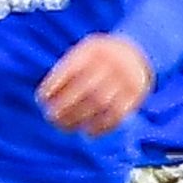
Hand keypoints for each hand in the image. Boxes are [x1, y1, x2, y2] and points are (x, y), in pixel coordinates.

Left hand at [39, 34, 154, 136]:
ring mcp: (127, 79)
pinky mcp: (137, 95)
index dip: (54, 84)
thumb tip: (46, 98)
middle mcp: (113, 63)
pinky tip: (89, 132)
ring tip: (65, 127)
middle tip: (51, 118)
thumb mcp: (86, 50)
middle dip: (65, 106)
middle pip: (85, 88)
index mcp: (96, 50)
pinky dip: (102, 127)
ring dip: (80, 118)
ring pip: (100, 103)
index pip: (72, 68)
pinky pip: (118, 114)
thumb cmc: (100, 57)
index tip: (42, 98)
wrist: (140, 52)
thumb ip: (67, 68)